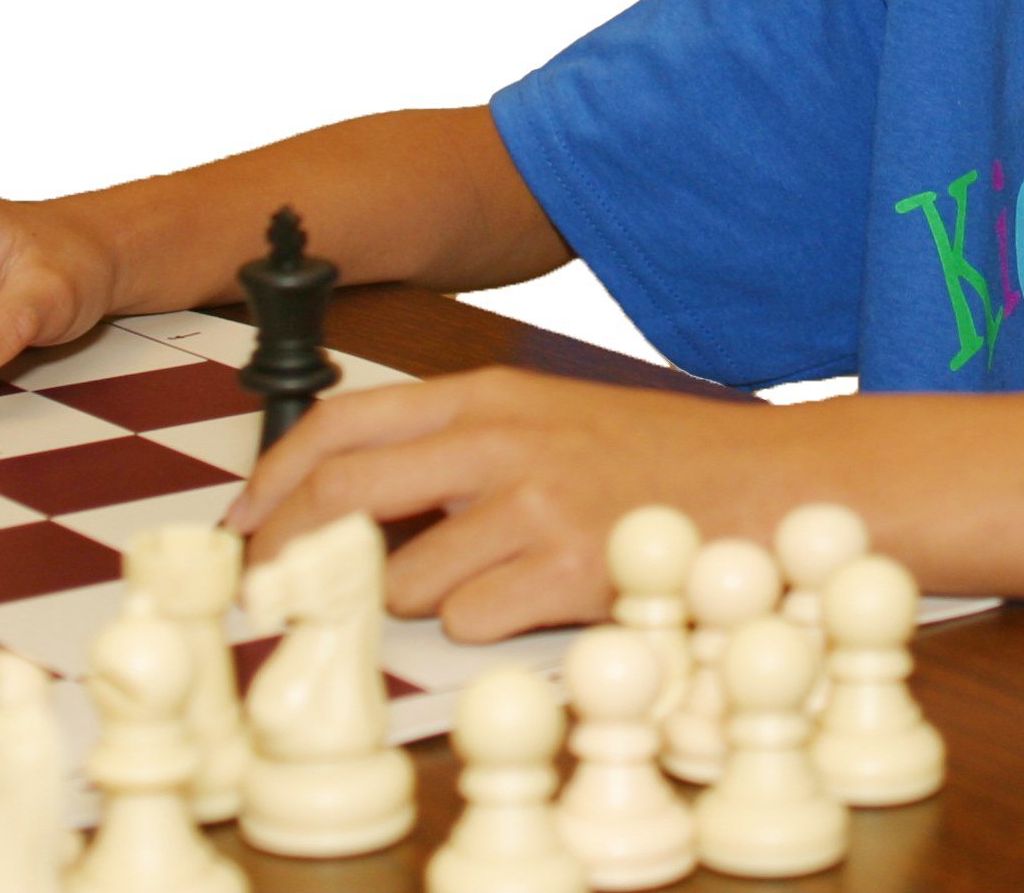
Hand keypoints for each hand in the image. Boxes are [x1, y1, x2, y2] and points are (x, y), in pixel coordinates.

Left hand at [222, 367, 778, 641]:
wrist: (777, 484)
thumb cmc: (664, 460)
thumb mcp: (554, 421)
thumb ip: (460, 447)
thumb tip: (350, 503)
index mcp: (491, 395)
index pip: (338, 424)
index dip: (273, 482)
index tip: (246, 528)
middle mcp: (499, 440)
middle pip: (340, 497)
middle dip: (288, 558)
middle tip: (273, 597)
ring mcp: (531, 505)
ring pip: (403, 581)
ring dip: (420, 604)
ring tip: (493, 585)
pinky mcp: (565, 572)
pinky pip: (472, 625)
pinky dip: (489, 628)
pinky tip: (543, 600)